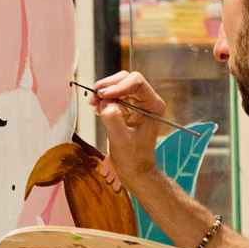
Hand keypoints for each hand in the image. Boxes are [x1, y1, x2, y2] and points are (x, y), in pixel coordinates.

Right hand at [91, 71, 163, 185]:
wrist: (134, 169)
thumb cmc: (132, 158)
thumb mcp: (121, 141)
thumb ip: (113, 119)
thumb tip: (105, 103)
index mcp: (153, 105)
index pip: (137, 82)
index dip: (118, 86)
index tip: (103, 96)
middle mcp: (147, 100)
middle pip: (126, 79)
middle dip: (108, 86)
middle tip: (95, 99)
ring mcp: (136, 102)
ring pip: (118, 84)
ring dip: (103, 92)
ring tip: (95, 105)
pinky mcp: (127, 107)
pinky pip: (113, 94)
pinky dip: (103, 98)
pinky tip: (99, 110)